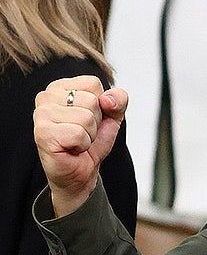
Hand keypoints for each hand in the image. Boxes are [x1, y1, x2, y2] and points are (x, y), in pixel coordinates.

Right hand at [33, 76, 127, 215]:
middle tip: (82, 132)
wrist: (82, 171)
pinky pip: (78, 134)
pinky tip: (71, 148)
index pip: (93, 83)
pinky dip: (82, 144)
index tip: (89, 117)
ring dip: (89, 134)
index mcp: (60, 87)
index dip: (101, 104)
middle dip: (95, 121)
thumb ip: (118, 99)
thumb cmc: (91, 141)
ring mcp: (41, 115)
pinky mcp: (42, 134)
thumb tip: (107, 99)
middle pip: (91, 100)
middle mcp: (46, 97)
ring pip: (86, 118)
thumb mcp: (113, 115)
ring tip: (77, 141)